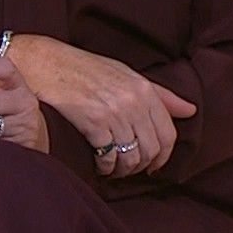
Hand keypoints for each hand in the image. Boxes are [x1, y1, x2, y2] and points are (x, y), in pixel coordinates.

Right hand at [6, 35, 195, 177]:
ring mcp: (113, 111)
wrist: (43, 62)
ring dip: (123, 170)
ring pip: (131, 157)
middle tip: (128, 169)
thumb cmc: (83, 68)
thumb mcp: (124, 74)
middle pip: (151, 149)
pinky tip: (98, 164)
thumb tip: (190, 110)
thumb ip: (159, 94)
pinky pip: (108, 157)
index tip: (152, 165)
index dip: (162, 156)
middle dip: (141, 166)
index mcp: (143, 88)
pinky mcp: (92, 122)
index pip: (168, 133)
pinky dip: (105, 167)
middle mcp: (132, 100)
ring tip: (113, 169)